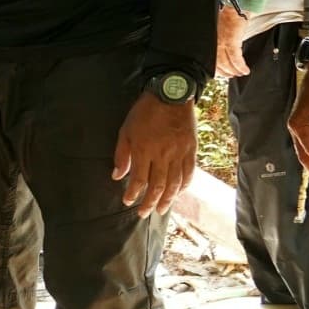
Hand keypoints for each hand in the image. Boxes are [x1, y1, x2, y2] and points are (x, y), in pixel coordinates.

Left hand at [111, 92, 197, 214]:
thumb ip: (122, 155)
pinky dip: (184, 186)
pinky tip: (178, 193)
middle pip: (158, 185)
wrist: (171, 95)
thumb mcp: (126, 130)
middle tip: (144, 213)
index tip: (128, 201)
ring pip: (175, 183)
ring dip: (168, 199)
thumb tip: (117, 176)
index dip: (133, 193)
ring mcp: (179, 153)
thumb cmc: (144, 112)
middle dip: (150, 202)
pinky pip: (189, 173)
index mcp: (144, 150)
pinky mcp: (191, 150)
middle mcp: (163, 154)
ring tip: (161, 209)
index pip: (138, 179)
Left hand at [214, 6, 250, 79]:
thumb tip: (223, 53)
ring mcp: (222, 42)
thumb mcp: (219, 32)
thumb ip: (219, 42)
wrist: (236, 9)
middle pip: (218, 63)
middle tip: (232, 75)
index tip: (222, 73)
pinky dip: (240, 66)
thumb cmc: (229, 17)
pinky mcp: (231, 41)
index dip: (216, 69)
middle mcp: (214, 42)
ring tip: (240, 73)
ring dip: (234, 70)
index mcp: (210, 41)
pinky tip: (244, 70)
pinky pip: (236, 58)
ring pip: (226, 63)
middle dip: (226, 72)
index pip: (211, 59)